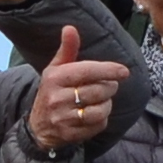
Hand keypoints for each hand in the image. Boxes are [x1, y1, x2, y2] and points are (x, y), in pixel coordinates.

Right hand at [27, 29, 129, 152]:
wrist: (38, 127)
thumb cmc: (52, 92)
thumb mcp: (55, 69)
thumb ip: (67, 49)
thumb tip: (70, 28)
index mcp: (55, 78)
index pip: (87, 71)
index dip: (108, 70)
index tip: (124, 71)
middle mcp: (57, 98)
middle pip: (98, 91)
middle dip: (109, 88)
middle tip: (108, 86)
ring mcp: (63, 118)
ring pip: (100, 110)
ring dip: (107, 105)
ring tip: (102, 100)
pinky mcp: (70, 134)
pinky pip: (98, 125)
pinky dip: (102, 119)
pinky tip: (95, 114)